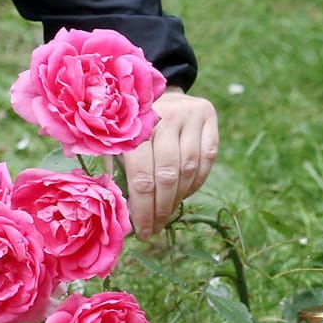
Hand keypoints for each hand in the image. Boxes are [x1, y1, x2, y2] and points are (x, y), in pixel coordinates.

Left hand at [121, 87, 219, 238]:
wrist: (155, 91)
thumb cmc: (129, 125)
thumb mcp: (115, 141)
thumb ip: (114, 170)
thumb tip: (120, 214)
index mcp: (134, 124)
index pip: (141, 176)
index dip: (142, 209)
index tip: (141, 231)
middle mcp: (165, 114)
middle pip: (167, 175)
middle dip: (161, 209)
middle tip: (155, 229)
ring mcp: (189, 114)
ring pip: (189, 169)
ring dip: (178, 198)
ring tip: (167, 214)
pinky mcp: (208, 116)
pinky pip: (207, 159)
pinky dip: (196, 182)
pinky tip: (183, 194)